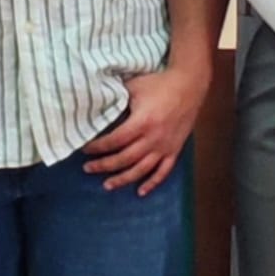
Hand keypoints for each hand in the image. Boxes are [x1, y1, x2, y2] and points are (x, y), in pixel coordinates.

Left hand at [84, 63, 208, 194]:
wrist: (189, 85)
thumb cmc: (160, 83)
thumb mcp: (134, 86)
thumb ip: (117, 98)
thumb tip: (96, 104)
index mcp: (142, 122)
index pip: (115, 141)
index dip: (98, 147)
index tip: (84, 149)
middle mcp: (153, 138)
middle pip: (125, 159)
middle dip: (104, 165)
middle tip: (88, 168)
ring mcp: (165, 146)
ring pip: (141, 169)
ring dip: (123, 179)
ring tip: (107, 185)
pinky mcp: (175, 149)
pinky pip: (163, 171)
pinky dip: (152, 183)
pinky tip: (140, 192)